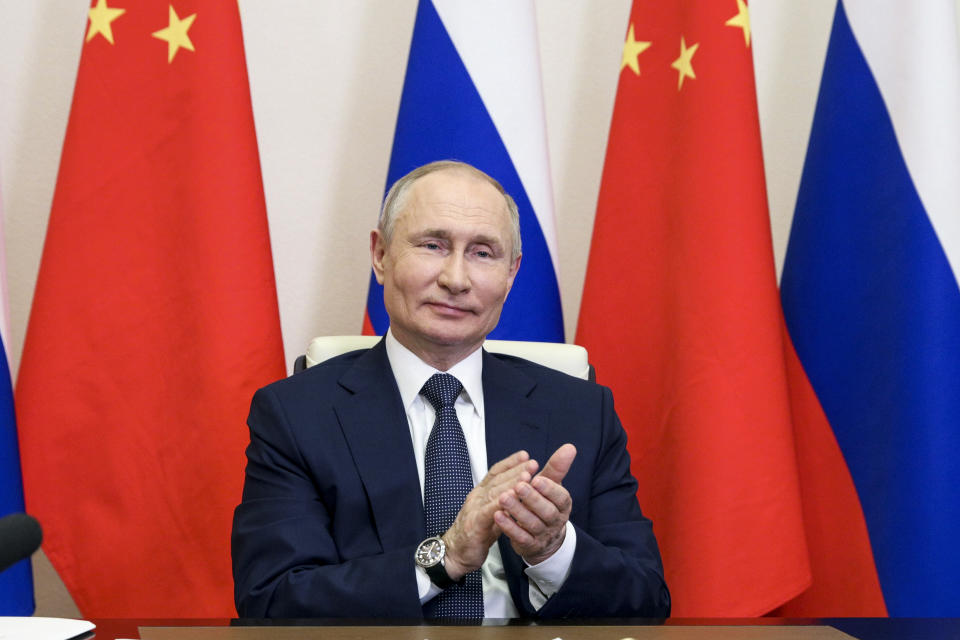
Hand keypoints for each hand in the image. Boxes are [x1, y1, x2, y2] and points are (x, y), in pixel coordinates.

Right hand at [441, 450, 538, 579]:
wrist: (455, 554)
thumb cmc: (475, 534)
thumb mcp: (492, 514)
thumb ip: (503, 503)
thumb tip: (521, 492)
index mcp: (481, 494)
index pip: (495, 473)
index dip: (510, 463)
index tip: (525, 455)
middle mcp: (477, 497)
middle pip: (497, 479)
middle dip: (516, 469)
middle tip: (532, 463)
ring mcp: (474, 509)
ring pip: (494, 492)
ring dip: (511, 483)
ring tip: (527, 476)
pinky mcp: (474, 524)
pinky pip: (489, 511)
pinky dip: (501, 503)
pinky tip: (514, 498)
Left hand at [494, 443, 575, 564]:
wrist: (544, 536)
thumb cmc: (545, 503)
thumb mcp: (551, 485)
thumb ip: (557, 467)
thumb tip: (570, 447)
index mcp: (563, 505)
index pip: (560, 497)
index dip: (549, 489)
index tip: (537, 478)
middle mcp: (555, 521)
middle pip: (546, 512)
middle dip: (532, 498)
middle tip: (518, 486)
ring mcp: (543, 535)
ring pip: (532, 524)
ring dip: (517, 511)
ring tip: (503, 497)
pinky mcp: (529, 545)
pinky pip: (520, 537)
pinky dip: (509, 527)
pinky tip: (498, 514)